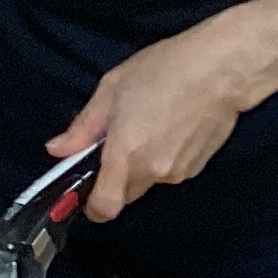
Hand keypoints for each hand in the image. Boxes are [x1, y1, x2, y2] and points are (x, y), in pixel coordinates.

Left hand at [50, 19, 260, 222]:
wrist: (221, 71)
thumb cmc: (165, 70)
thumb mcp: (113, 88)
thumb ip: (84, 126)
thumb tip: (57, 149)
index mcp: (125, 152)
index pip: (104, 207)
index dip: (92, 207)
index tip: (87, 194)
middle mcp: (150, 171)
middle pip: (124, 196)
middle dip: (116, 178)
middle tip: (120, 142)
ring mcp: (175, 173)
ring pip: (147, 182)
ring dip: (142, 165)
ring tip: (152, 125)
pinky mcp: (195, 170)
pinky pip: (169, 173)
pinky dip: (164, 158)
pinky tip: (172, 128)